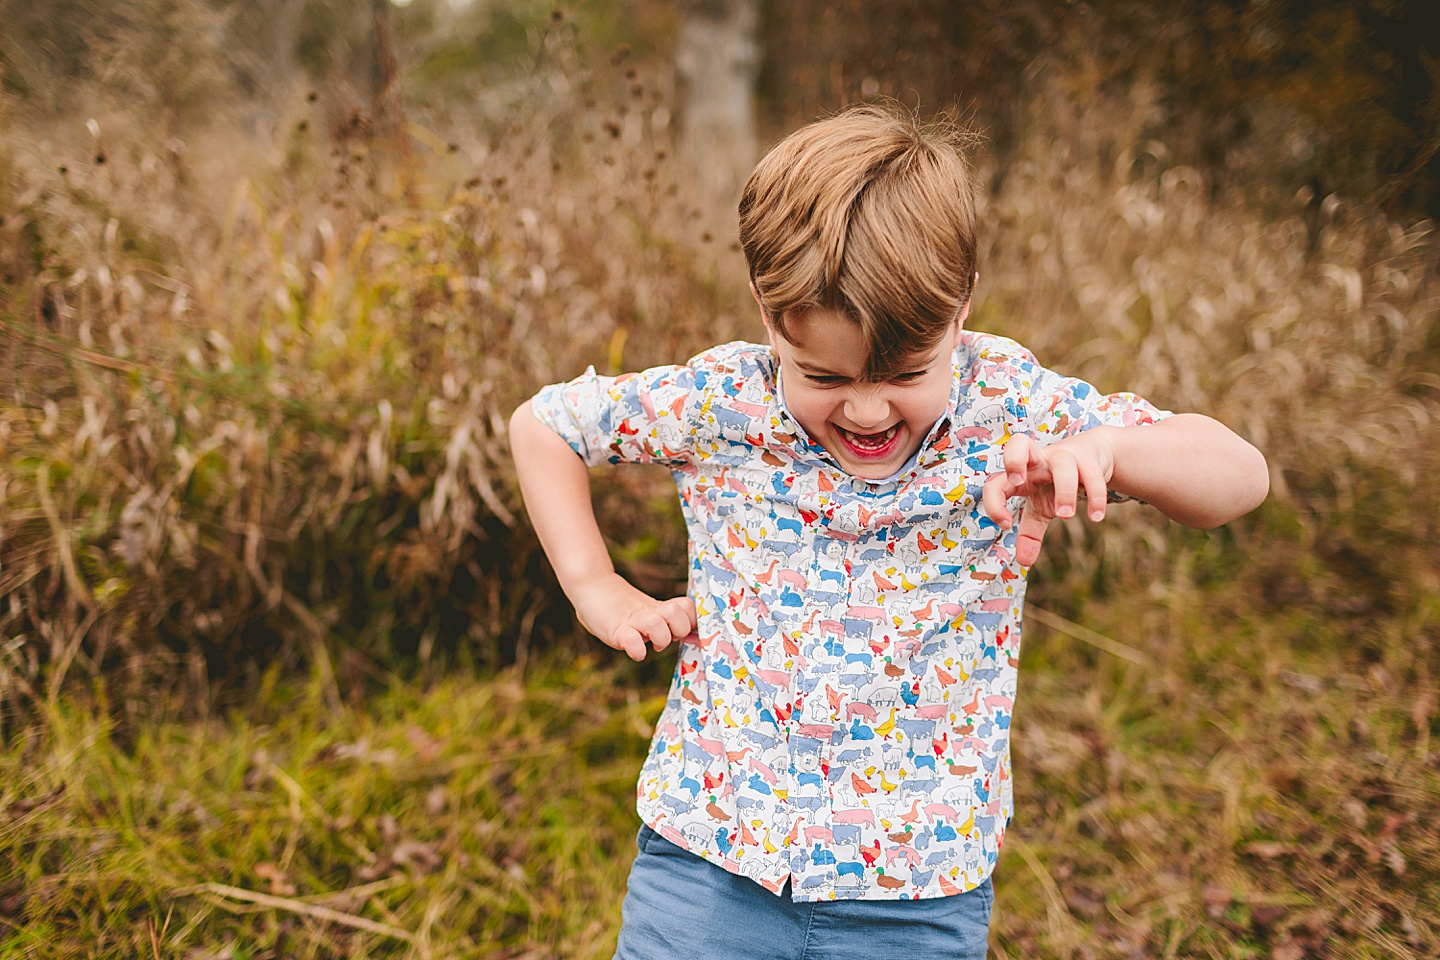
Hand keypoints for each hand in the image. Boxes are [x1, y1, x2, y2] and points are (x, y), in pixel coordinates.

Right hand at [569, 572, 696, 660]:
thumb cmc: (619, 606)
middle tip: (666, 635)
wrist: (591, 587)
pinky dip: (637, 651)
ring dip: (659, 639)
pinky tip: (634, 649)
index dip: (689, 621)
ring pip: (658, 624)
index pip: (688, 607)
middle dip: (678, 630)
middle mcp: (649, 612)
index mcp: (659, 607)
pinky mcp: (616, 631)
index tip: (678, 629)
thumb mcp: (646, 609)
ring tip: (649, 641)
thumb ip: (662, 618)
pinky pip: (632, 642)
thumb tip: (681, 633)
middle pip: (677, 613)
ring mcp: (632, 620)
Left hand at [981, 430, 1115, 566]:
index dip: (995, 502)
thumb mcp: (1041, 507)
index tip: (1006, 525)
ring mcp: (1064, 456)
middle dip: (1014, 460)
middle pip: (1020, 444)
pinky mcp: (1089, 458)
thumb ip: (1031, 534)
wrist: (1092, 454)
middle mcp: (1038, 461)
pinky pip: (1092, 474)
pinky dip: (1096, 497)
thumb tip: (1024, 563)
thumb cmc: (1056, 483)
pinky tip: (1096, 518)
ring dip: (1064, 491)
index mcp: (1021, 474)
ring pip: (1063, 464)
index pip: (996, 482)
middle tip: (1019, 481)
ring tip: (1065, 517)